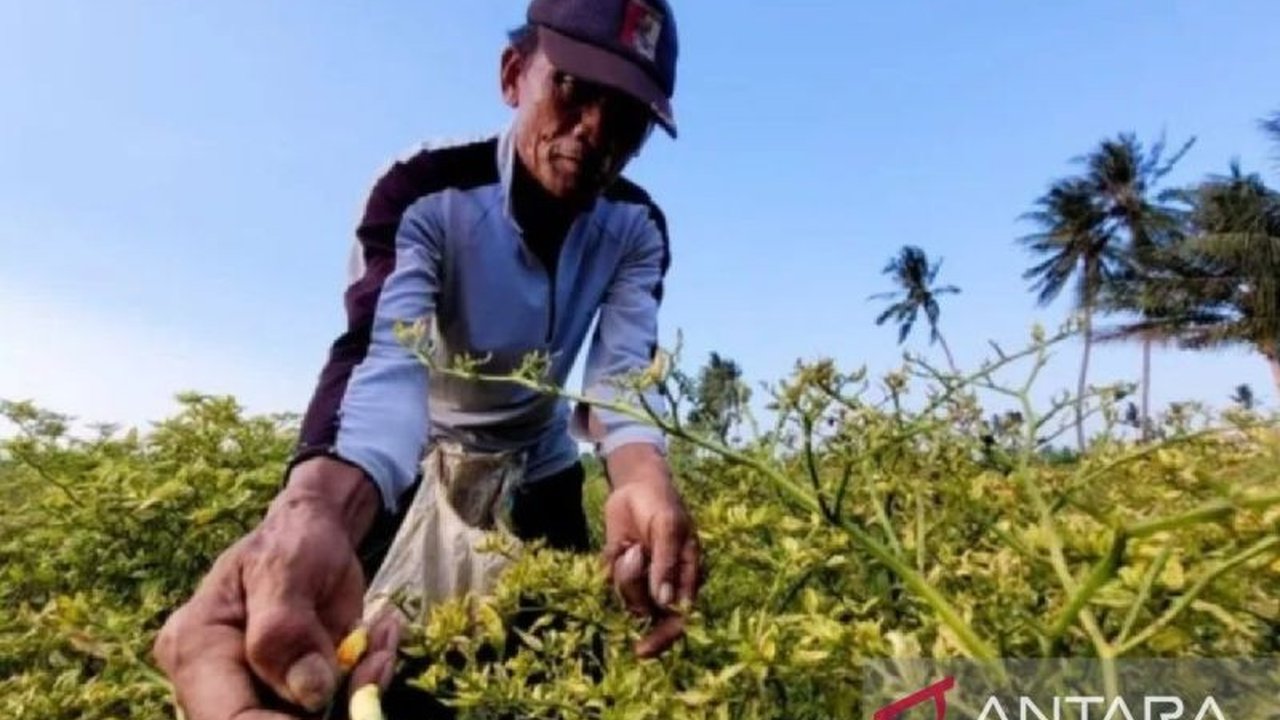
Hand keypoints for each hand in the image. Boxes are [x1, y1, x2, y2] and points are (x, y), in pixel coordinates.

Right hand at [152, 457, 397, 718]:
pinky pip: (334, 711)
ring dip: (356, 697)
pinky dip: (366, 686)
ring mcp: (257, 694)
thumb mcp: (285, 568)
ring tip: (378, 644)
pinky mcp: (293, 698)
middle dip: (330, 713)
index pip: (228, 718)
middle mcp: (217, 683)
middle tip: (373, 664)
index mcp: (196, 648)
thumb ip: (286, 629)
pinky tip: (378, 644)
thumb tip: (311, 694)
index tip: (331, 705)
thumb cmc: (291, 542)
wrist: (315, 537)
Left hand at [601, 443, 701, 657]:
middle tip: (631, 554)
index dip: (663, 638)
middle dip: (634, 588)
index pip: (679, 619)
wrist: (636, 484)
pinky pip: (609, 582)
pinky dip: (609, 565)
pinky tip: (619, 546)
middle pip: (646, 610)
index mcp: (687, 579)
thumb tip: (666, 602)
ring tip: (629, 545)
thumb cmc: (662, 504)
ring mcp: (642, 579)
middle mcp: (664, 585)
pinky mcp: (620, 570)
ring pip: (625, 598)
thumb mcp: (669, 528)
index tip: (642, 650)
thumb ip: (667, 564)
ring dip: (622, 573)